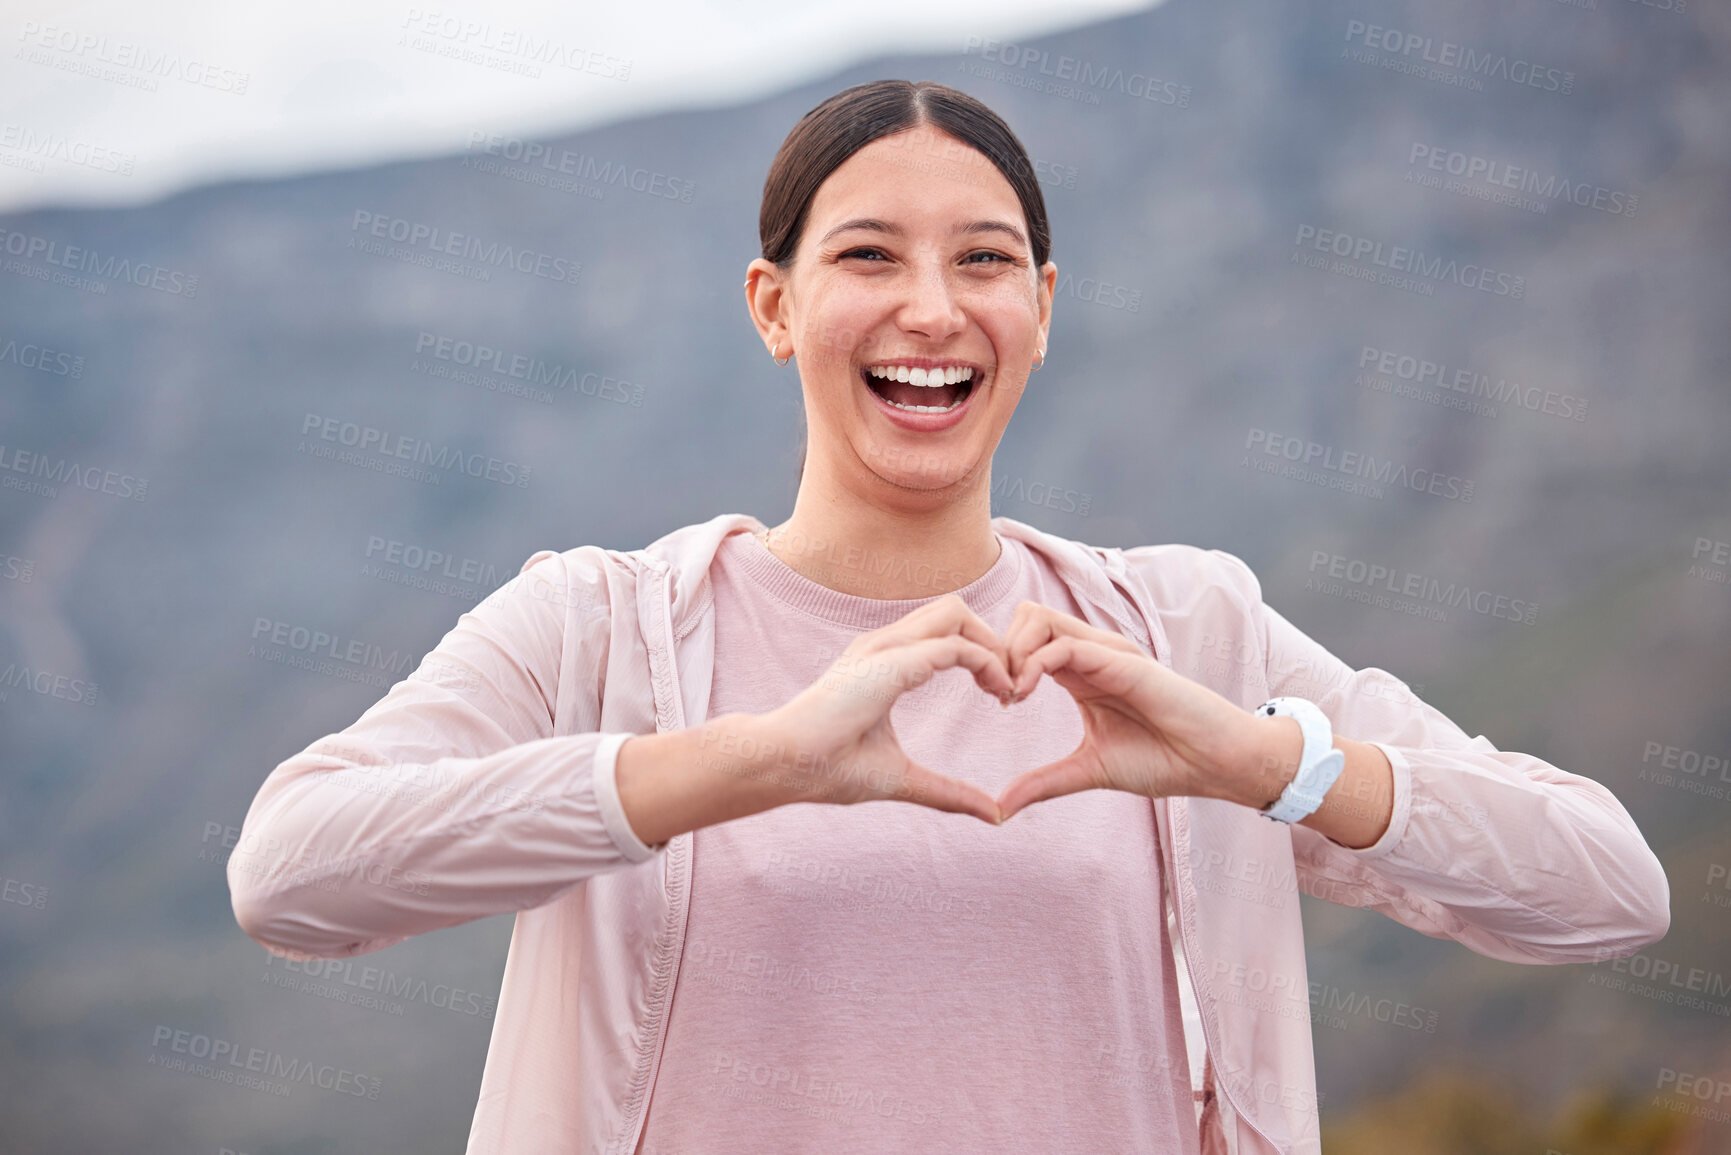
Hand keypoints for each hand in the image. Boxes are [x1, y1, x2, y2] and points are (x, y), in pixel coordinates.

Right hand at [756, 594, 1015, 823]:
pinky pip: (953, 645)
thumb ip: (947, 791)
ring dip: (992, 644)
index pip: (944, 632)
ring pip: (956, 613)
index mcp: (884, 662)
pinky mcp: (891, 663)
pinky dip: (985, 661)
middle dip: (993, 638)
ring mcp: (885, 648)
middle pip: (954, 610)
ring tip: (1007, 687)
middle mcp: (884, 645)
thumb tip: (993, 815)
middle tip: (1012, 685)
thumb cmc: (828, 769)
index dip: (981, 655)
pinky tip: (998, 692)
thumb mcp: (902, 778)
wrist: (785, 765)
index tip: (1000, 696)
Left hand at [993, 602, 1283, 821]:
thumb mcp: (1088, 770)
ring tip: (1012, 694)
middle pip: (1027, 617)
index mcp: (1080, 673)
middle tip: (999, 693)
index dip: (1001, 663)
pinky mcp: (1121, 661)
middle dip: (999, 649)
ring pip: (1039, 618)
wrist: (1214, 763)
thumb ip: (1044, 782)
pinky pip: (1064, 645)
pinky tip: (1026, 694)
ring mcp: (1106, 652)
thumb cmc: (1163, 760)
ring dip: (1013, 651)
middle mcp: (1091, 654)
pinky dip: (1034, 664)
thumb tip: (1000, 808)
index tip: (997, 701)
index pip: (1026, 640)